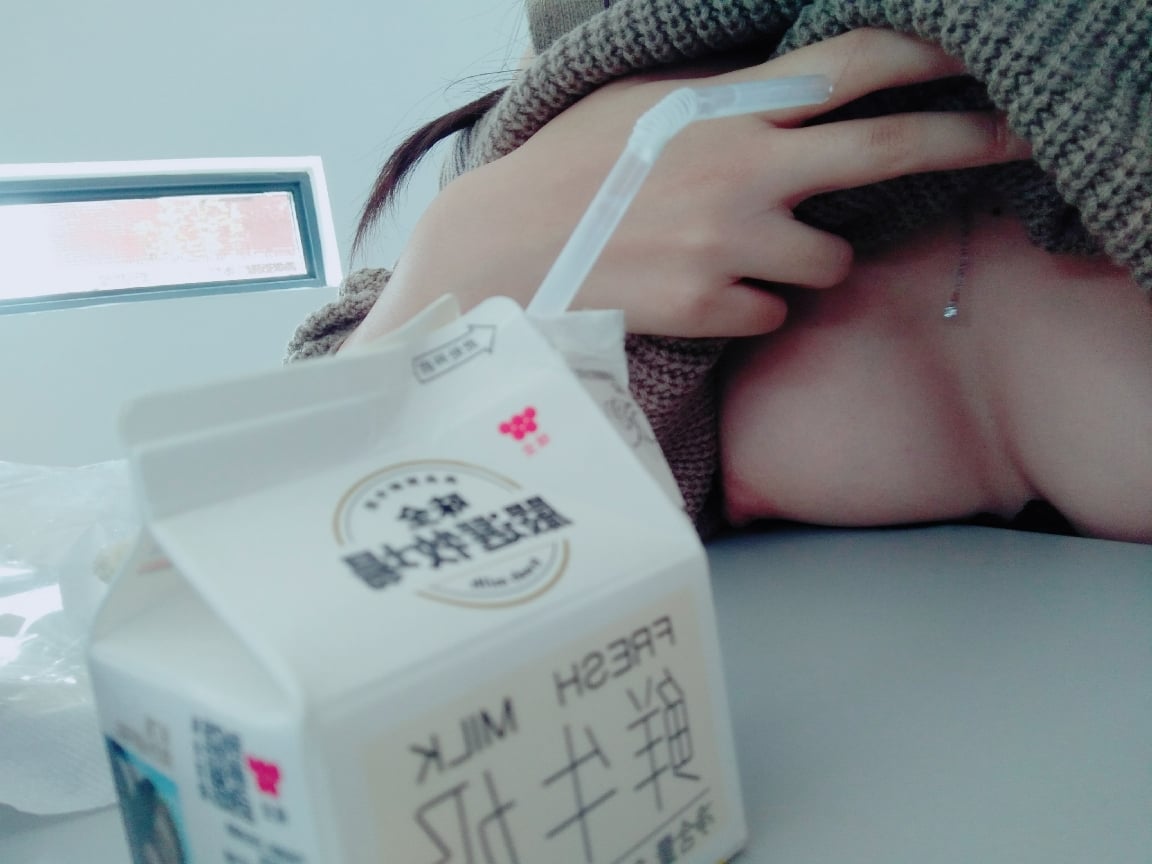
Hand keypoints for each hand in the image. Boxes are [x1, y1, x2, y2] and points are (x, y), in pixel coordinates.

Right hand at [343, 29, 1030, 346]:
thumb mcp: (638, 109)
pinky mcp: (709, 307)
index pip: (851, 64)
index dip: (927, 56)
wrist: (496, 254)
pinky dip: (756, 306)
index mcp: (725, 110)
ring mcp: (728, 244)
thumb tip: (778, 93)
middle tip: (1013, 141)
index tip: (975, 60)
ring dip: (810, 262)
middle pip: (883, 151)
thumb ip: (719, 100)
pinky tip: (704, 292)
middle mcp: (740, 171)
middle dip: (963, 141)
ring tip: (749, 254)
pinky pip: (775, 313)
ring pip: (831, 263)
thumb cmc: (562, 174)